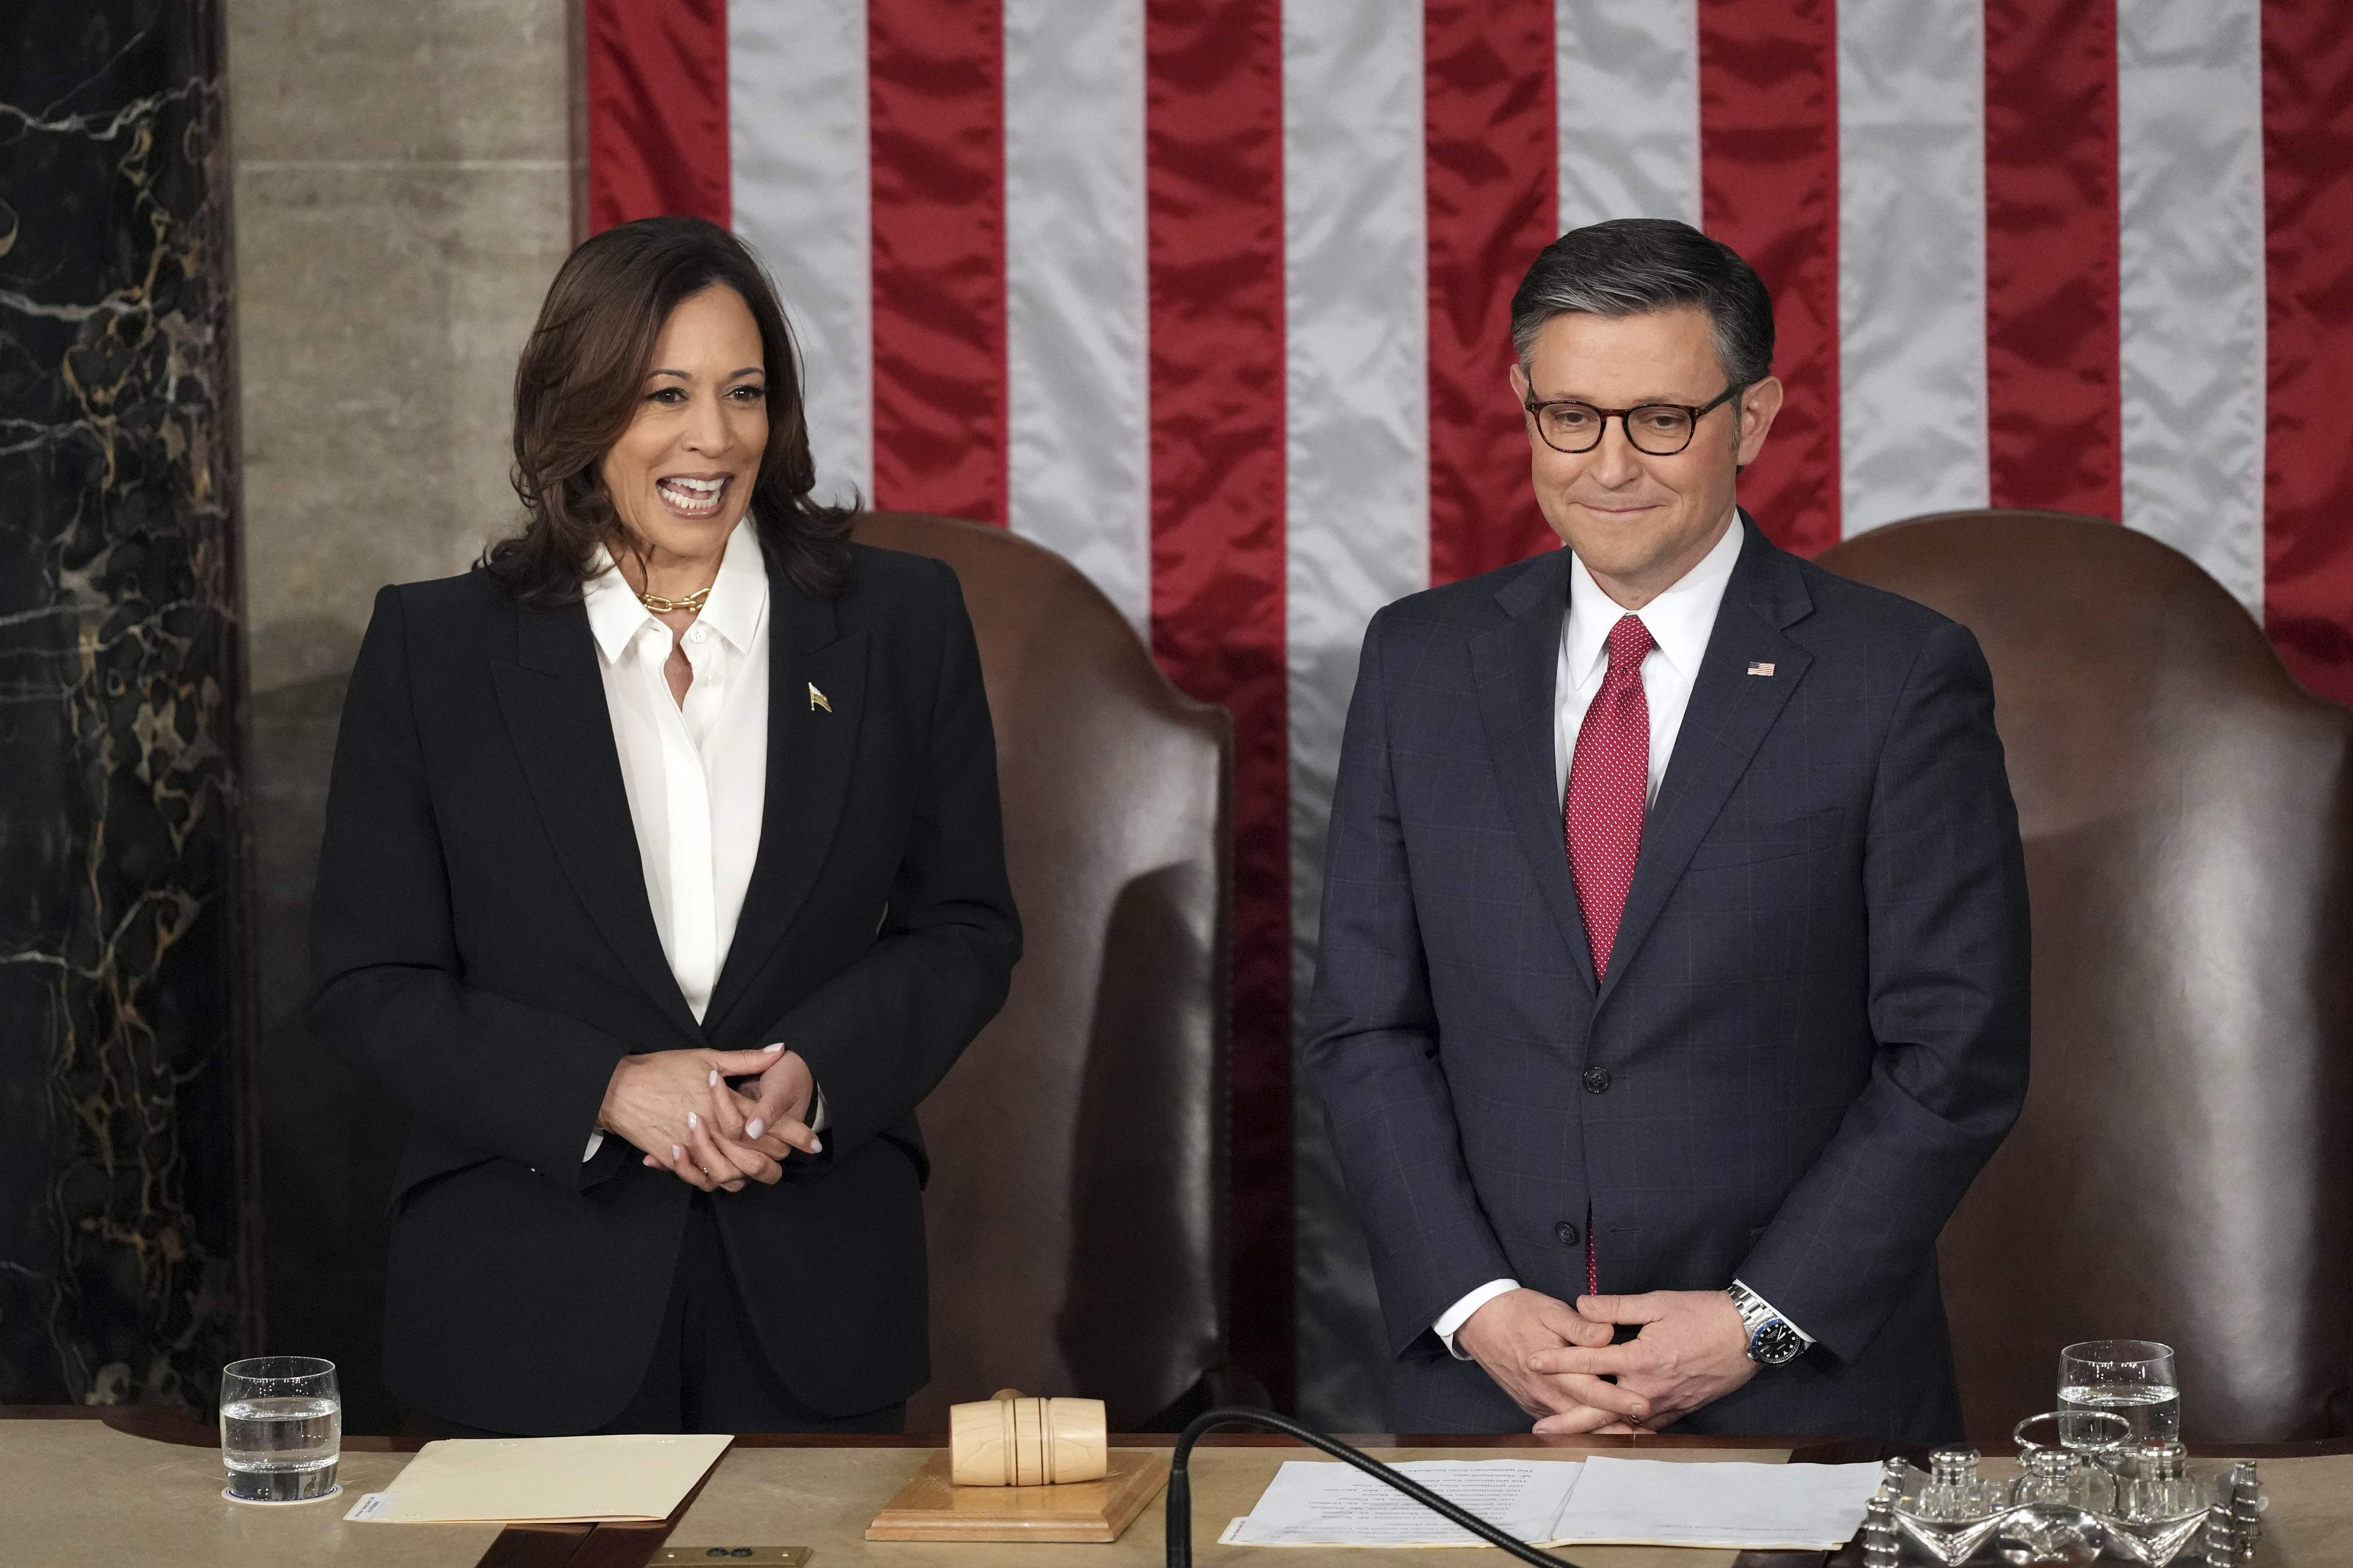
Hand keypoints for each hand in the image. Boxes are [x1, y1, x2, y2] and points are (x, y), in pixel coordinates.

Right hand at [599, 1047, 803, 1192]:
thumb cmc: (662, 1069)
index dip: (795, 1134)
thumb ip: (746, 1059)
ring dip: (749, 1175)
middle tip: (787, 1160)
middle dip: (778, 1161)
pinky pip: (702, 1179)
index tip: (813, 1143)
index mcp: (725, 1102)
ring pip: (732, 1174)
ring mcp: (693, 1146)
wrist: (618, 1088)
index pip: (770, 1123)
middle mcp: (713, 1128)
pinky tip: (725, 1174)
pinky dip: (716, 1180)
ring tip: (760, 1170)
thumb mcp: (706, 1057)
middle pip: (757, 1156)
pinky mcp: (675, 1159)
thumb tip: (779, 1050)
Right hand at [1454, 1288, 1650, 1433]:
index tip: (1643, 1404)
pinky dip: (1582, 1427)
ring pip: (1573, 1423)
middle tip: (1649, 1433)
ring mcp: (1537, 1401)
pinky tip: (1602, 1428)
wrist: (1478, 1321)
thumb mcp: (1550, 1310)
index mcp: (1552, 1368)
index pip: (1591, 1389)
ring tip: (1633, 1435)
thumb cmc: (1516, 1312)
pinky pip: (1560, 1421)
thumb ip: (1579, 1325)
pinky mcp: (1532, 1404)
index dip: (1618, 1399)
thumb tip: (1607, 1334)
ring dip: (1602, 1430)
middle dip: (1618, 1426)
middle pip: (1585, 1416)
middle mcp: (1544, 1391)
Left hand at [1525, 1290, 1756, 1434]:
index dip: (1558, 1361)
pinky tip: (1609, 1438)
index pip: (1589, 1362)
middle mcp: (1650, 1388)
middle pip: (1600, 1408)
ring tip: (1567, 1440)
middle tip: (1539, 1429)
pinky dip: (1624, 1433)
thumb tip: (1581, 1306)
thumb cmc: (1703, 1314)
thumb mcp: (1657, 1302)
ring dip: (1593, 1431)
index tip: (1533, 1362)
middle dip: (1567, 1420)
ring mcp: (1666, 1403)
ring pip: (1622, 1423)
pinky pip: (1646, 1428)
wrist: (1749, 1335)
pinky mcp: (1679, 1410)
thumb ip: (1616, 1306)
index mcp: (1641, 1359)